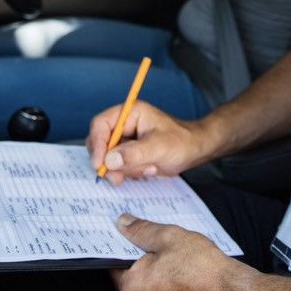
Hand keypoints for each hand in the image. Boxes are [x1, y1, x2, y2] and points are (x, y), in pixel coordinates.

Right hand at [88, 101, 211, 183]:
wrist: (194, 150)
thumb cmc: (181, 141)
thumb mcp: (159, 147)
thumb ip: (134, 153)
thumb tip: (109, 160)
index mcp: (130, 113)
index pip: (101, 124)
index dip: (96, 144)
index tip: (99, 164)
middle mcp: (124, 125)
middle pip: (100, 143)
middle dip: (109, 162)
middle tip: (117, 177)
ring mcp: (125, 140)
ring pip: (108, 158)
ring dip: (125, 169)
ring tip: (149, 167)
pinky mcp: (128, 154)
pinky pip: (118, 166)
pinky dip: (131, 172)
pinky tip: (149, 169)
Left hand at [112, 214, 255, 290]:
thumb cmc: (205, 270)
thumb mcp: (170, 237)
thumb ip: (142, 230)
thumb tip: (124, 224)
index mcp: (131, 287)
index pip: (113, 263)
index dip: (124, 246)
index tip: (132, 237)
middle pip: (130, 279)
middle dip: (142, 262)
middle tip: (162, 248)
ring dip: (156, 277)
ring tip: (178, 263)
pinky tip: (184, 278)